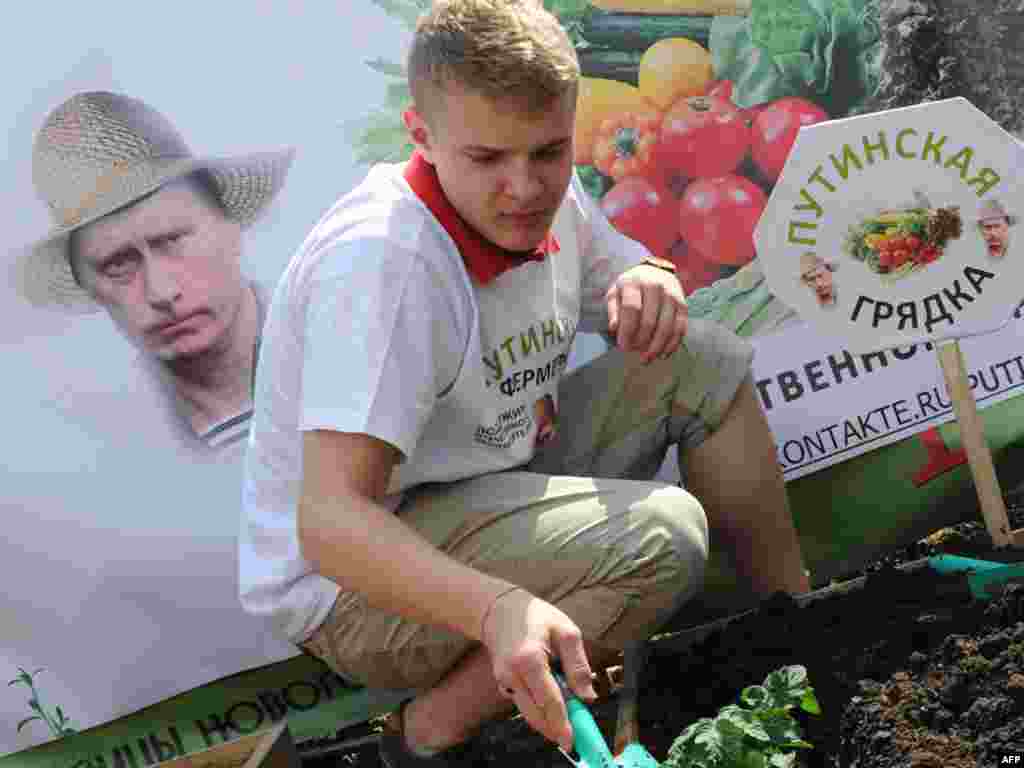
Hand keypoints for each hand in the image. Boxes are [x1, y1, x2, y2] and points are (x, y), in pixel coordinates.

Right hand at [481, 588, 596, 750]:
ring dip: (547, 722)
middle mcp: (512, 674)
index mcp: (529, 659)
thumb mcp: (566, 631)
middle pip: (535, 714)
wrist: (500, 609)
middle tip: (573, 736)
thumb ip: (578, 665)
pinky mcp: (502, 684)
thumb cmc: (536, 616)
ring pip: (528, 713)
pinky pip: (522, 704)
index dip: (562, 723)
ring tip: (565, 721)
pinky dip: (537, 710)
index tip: (572, 740)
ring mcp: (503, 680)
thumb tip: (588, 697)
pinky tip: (550, 703)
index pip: (549, 700)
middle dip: (555, 728)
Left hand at [605, 264, 687, 363]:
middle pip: (650, 321)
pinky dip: (672, 344)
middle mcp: (655, 286)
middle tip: (633, 353)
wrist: (654, 271)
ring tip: (647, 359)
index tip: (622, 346)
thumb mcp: (615, 293)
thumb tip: (614, 328)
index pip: (631, 309)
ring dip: (656, 347)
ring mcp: (672, 295)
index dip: (627, 331)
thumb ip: (613, 310)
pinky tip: (663, 354)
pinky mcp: (683, 305)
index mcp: (635, 283)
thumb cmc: (631, 287)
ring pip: (667, 327)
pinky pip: (680, 328)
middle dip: (640, 342)